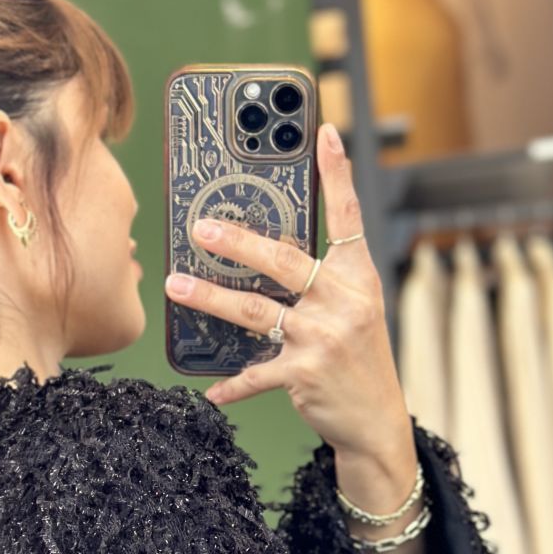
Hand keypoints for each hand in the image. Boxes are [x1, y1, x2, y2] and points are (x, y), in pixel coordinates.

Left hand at [165, 122, 414, 478]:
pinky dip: (233, 383)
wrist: (377, 420)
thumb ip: (321, 281)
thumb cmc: (357, 360)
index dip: (337, 174)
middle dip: (238, 242)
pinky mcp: (304, 374)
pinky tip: (212, 387)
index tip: (323, 133)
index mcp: (358, 277)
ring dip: (210, 298)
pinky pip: (256, 372)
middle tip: (200, 227)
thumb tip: (263, 253)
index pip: (348, 217)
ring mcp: (323, 337)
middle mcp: (344, 301)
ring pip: (255, 310)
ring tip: (175, 286)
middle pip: (284, 260)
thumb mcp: (354, 310)